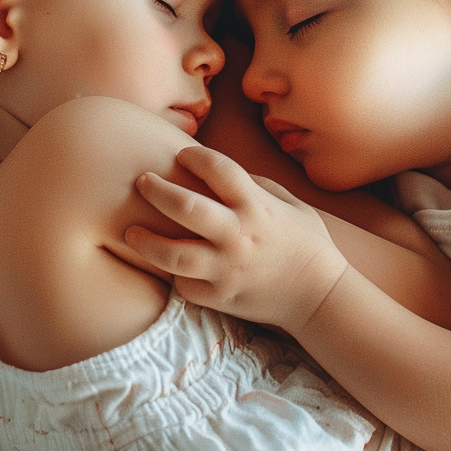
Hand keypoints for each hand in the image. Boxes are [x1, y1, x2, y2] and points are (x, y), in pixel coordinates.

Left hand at [124, 145, 348, 332]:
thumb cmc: (306, 243)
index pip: (219, 169)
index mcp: (258, 206)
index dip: (194, 156)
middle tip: (142, 182)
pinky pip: (184, 285)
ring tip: (131, 232)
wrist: (319, 296)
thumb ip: (254, 185)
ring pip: (173, 254)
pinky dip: (174, 274)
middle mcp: (239, 235)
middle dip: (156, 190)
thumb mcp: (289, 203)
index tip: (182, 154)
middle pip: (186, 207)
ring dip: (145, 241)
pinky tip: (167, 265)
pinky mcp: (220, 297)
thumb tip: (217, 171)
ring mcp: (227, 269)